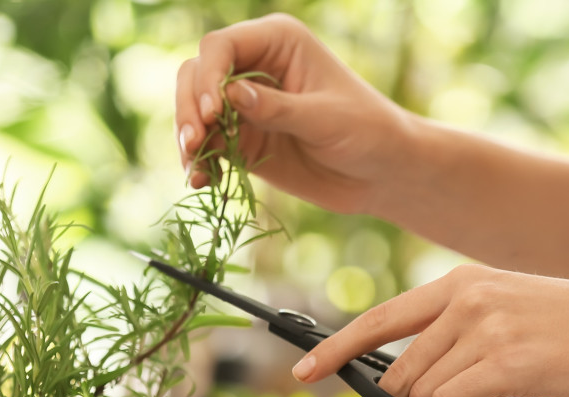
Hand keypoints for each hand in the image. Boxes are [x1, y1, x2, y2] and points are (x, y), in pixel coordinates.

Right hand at [176, 14, 414, 214]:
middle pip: (197, 75)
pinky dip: (201, 162)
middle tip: (194, 142)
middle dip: (188, 107)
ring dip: (188, 137)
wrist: (381, 173)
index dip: (208, 76)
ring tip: (194, 165)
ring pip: (194, 111)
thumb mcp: (326, 118)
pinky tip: (201, 181)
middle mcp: (254, 67)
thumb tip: (230, 96)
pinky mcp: (244, 140)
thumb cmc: (366, 131)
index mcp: (277, 42)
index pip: (222, 47)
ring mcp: (245, 105)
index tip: (211, 111)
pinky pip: (210, 146)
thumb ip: (279, 109)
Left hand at [290, 264, 568, 396]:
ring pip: (418, 394)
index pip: (381, 318)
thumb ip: (466, 345)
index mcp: (463, 283)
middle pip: (394, 368)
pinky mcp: (507, 361)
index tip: (303, 372)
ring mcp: (486, 327)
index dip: (337, 348)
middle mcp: (467, 298)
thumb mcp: (516, 321)